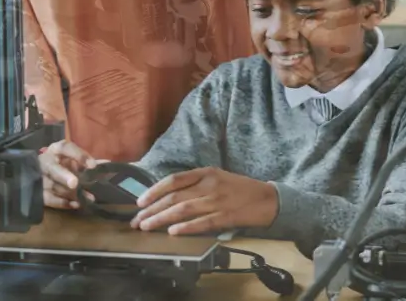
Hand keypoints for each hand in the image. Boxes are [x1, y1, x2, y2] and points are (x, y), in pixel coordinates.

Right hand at [39, 140, 98, 209]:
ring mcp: (39, 178)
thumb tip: (106, 164)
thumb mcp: (71, 158)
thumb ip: (86, 161)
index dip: (79, 155)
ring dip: (71, 193)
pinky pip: (50, 199)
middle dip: (64, 176)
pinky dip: (63, 203)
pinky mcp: (38, 193)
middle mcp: (46, 162)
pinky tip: (76, 205)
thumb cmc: (60, 163)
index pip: (65, 148)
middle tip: (75, 183)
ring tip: (88, 198)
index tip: (92, 165)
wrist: (36, 172)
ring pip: (54, 187)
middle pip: (53, 169)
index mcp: (55, 150)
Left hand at [130, 167, 277, 235]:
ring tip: (147, 227)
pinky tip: (173, 232)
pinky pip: (202, 223)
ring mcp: (217, 201)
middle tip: (138, 221)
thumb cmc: (238, 189)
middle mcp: (209, 185)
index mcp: (205, 172)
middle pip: (174, 197)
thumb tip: (167, 197)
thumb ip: (195, 184)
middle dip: (152, 210)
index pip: (173, 180)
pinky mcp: (226, 216)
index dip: (154, 191)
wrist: (267, 199)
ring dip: (162, 219)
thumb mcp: (216, 177)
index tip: (140, 202)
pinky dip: (186, 227)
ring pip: (183, 210)